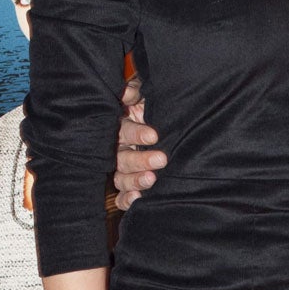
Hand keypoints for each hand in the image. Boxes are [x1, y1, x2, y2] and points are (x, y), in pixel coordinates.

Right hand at [115, 79, 166, 211]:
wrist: (169, 121)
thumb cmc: (154, 106)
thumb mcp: (146, 93)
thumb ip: (136, 90)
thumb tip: (127, 94)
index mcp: (122, 126)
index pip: (125, 131)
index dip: (137, 133)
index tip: (154, 135)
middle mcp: (119, 148)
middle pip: (122, 158)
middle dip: (141, 159)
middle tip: (161, 159)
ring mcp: (122, 168)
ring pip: (120, 178)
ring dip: (134, 180)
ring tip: (151, 180)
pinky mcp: (128, 184)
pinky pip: (121, 195)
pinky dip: (127, 199)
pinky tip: (138, 198)